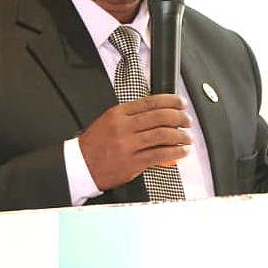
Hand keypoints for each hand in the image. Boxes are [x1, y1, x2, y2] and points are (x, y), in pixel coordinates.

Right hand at [78, 94, 192, 190]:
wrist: (80, 165)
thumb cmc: (95, 144)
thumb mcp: (109, 121)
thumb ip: (132, 116)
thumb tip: (158, 114)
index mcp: (119, 113)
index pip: (150, 102)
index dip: (170, 101)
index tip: (181, 102)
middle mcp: (124, 127)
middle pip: (160, 117)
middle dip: (179, 117)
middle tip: (187, 120)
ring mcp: (128, 145)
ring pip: (162, 135)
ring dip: (180, 135)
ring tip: (187, 136)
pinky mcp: (132, 162)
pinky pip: (159, 155)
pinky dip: (175, 152)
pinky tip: (182, 151)